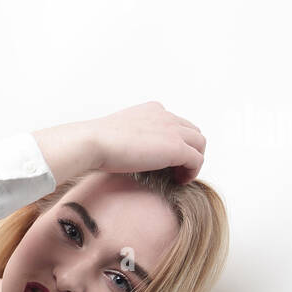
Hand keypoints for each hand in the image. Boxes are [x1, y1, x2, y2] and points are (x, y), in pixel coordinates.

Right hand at [34, 101, 205, 184]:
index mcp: (152, 110)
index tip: (166, 159)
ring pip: (199, 144)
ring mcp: (173, 130)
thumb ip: (129, 138)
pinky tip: (179, 181)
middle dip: (189, 150)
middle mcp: (165, 115)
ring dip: (193, 161)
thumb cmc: (95, 142)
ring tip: (179, 177)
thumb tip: (125, 152)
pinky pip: (197, 160)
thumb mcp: (116, 134)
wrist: (92, 142)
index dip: (175, 142)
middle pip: (192, 132)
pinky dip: (192, 172)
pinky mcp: (177, 148)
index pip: (175, 124)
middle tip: (177, 169)